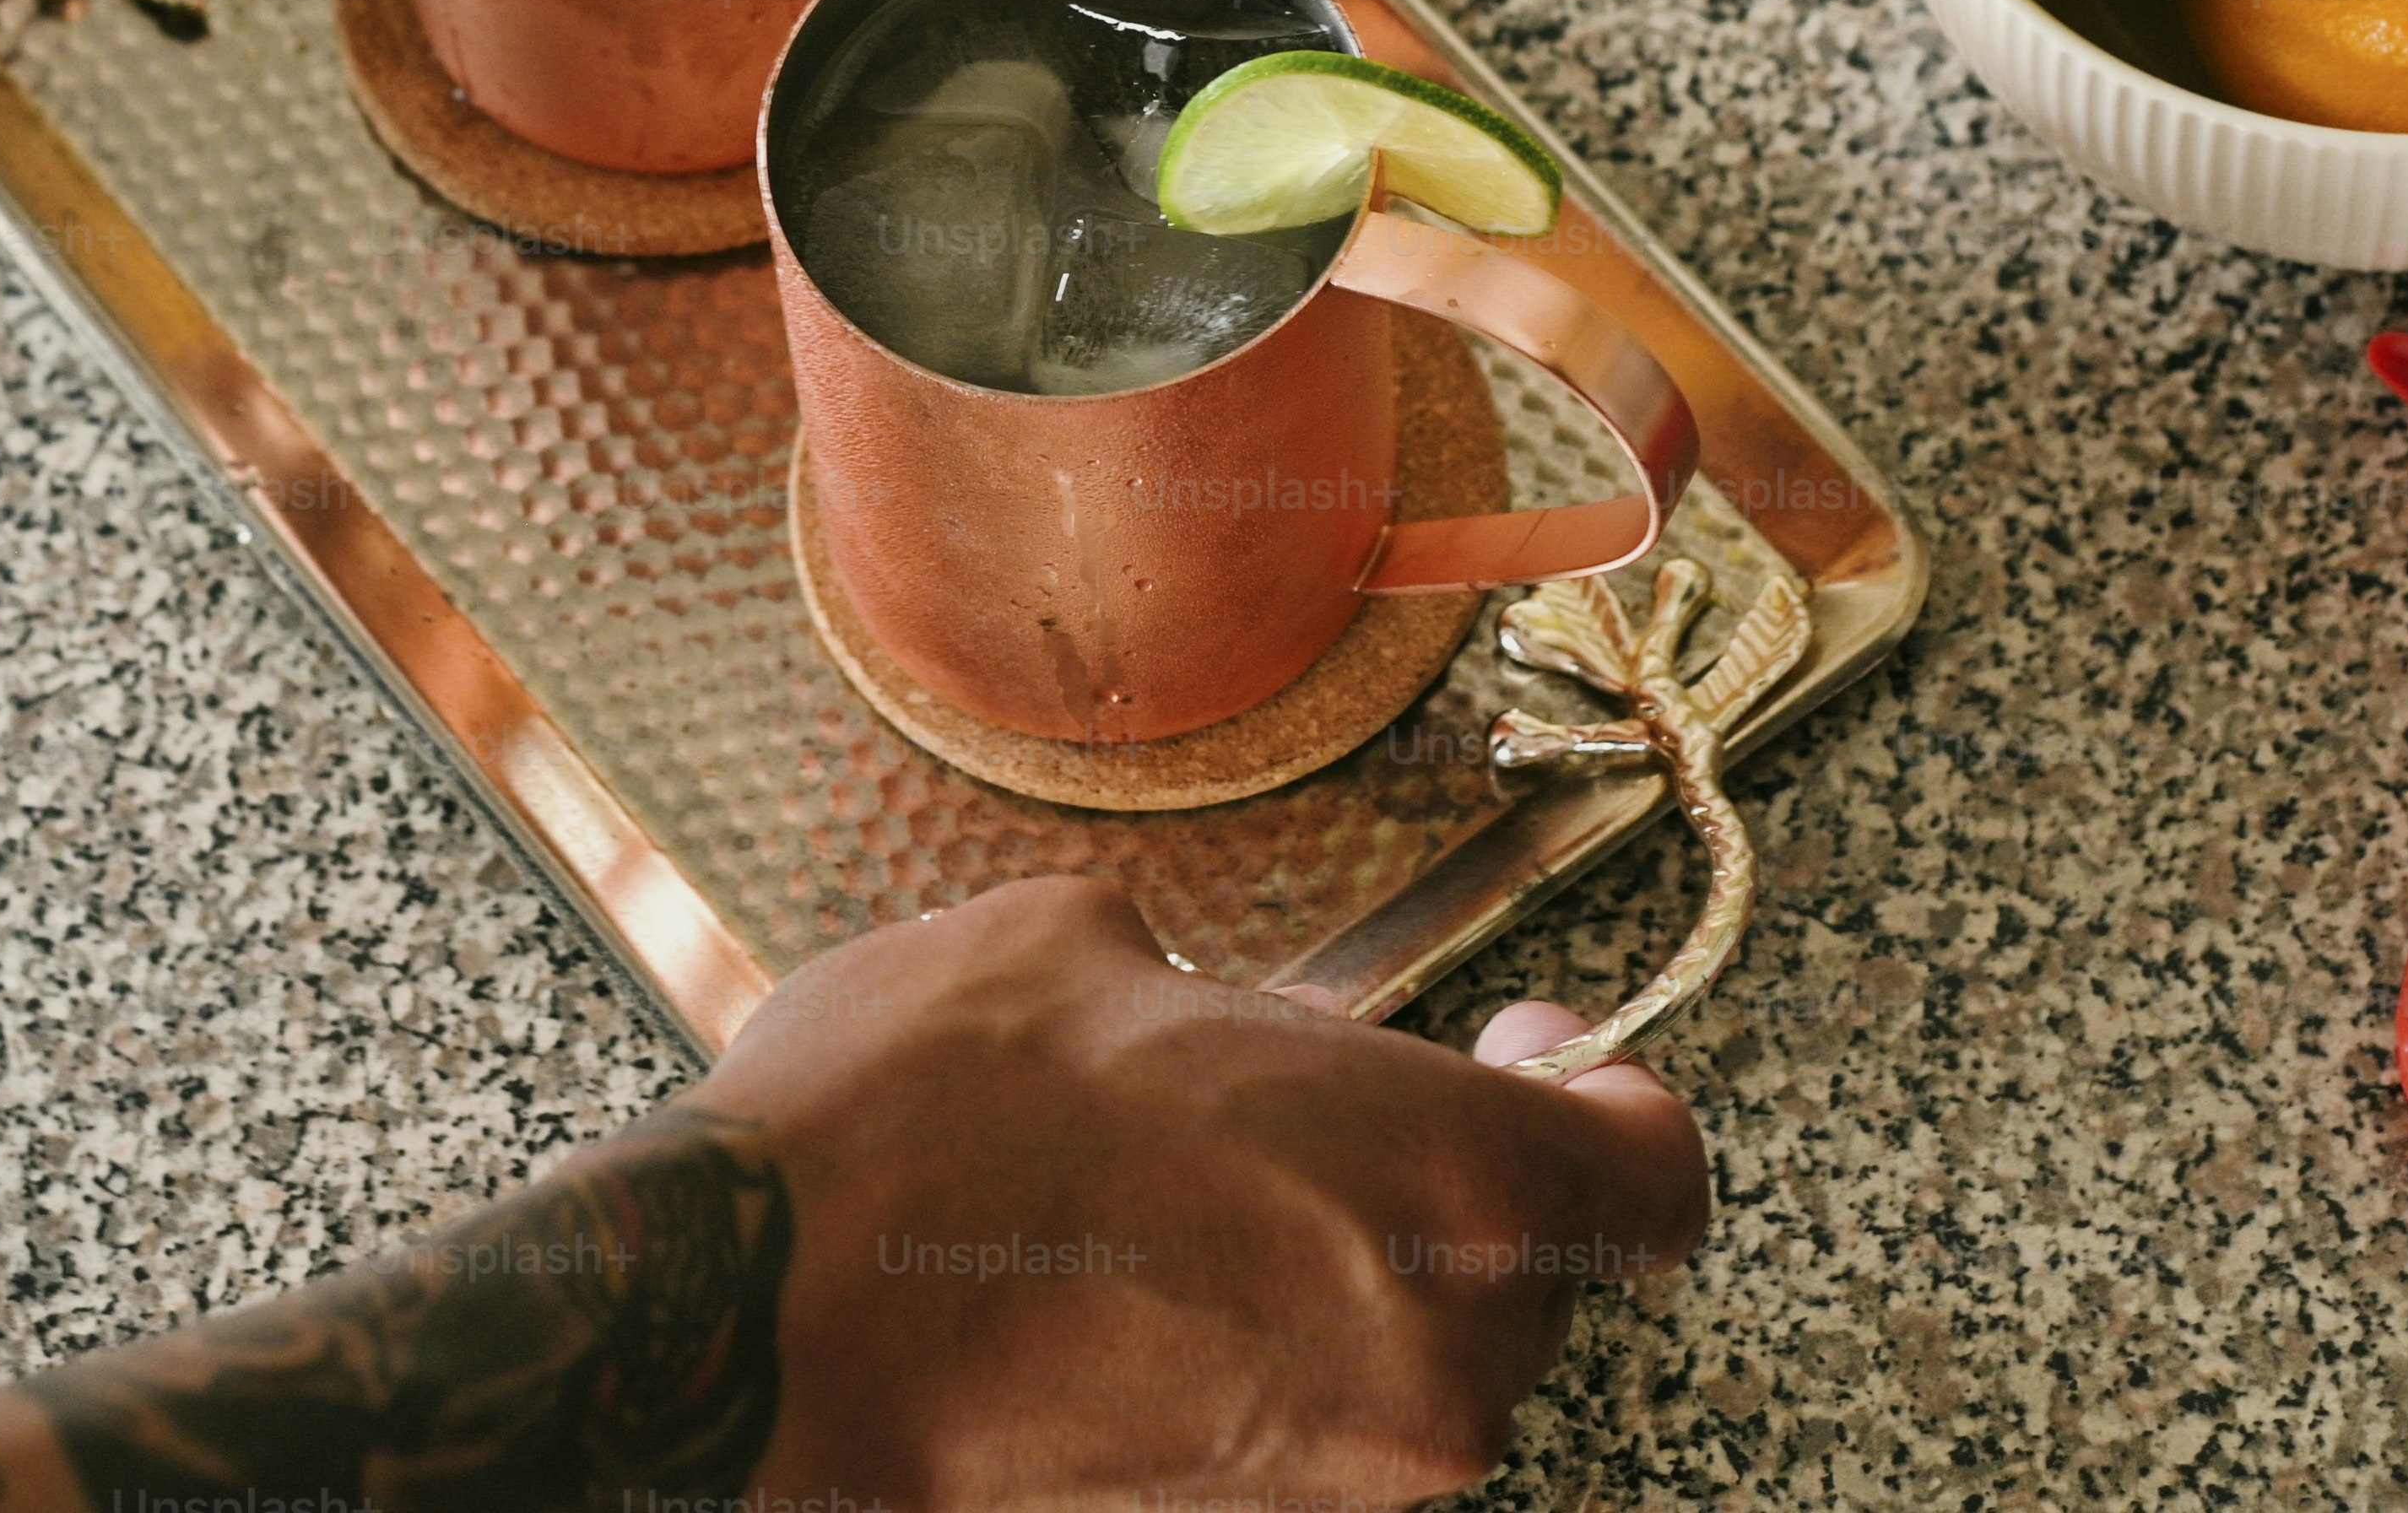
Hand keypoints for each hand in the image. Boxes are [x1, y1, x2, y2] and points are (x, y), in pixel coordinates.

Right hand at [711, 876, 1708, 1509]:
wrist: (752, 1337)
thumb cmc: (920, 1131)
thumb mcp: (1081, 947)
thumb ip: (1215, 986)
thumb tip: (1217, 1018)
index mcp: (1447, 1183)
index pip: (1655, 1176)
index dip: (1612, 1100)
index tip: (1540, 1047)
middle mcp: (1435, 1359)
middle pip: (1534, 1269)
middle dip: (1437, 1175)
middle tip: (1315, 1097)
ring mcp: (1338, 1476)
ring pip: (1415, 1352)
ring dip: (1339, 1265)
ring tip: (1189, 1183)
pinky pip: (1307, 1422)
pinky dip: (1254, 1347)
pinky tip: (1128, 1271)